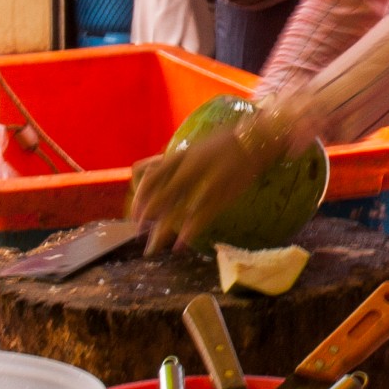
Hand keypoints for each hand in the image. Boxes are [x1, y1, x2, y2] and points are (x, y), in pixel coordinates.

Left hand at [130, 122, 272, 254]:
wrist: (253, 140)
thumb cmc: (223, 144)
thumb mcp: (193, 149)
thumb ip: (174, 162)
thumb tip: (150, 173)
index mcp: (180, 157)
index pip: (151, 178)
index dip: (140, 198)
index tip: (135, 213)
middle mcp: (188, 170)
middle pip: (160, 198)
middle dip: (146, 218)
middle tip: (138, 234)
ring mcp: (204, 183)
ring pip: (176, 211)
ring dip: (162, 232)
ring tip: (152, 248)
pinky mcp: (221, 195)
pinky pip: (200, 217)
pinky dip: (188, 232)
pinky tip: (179, 245)